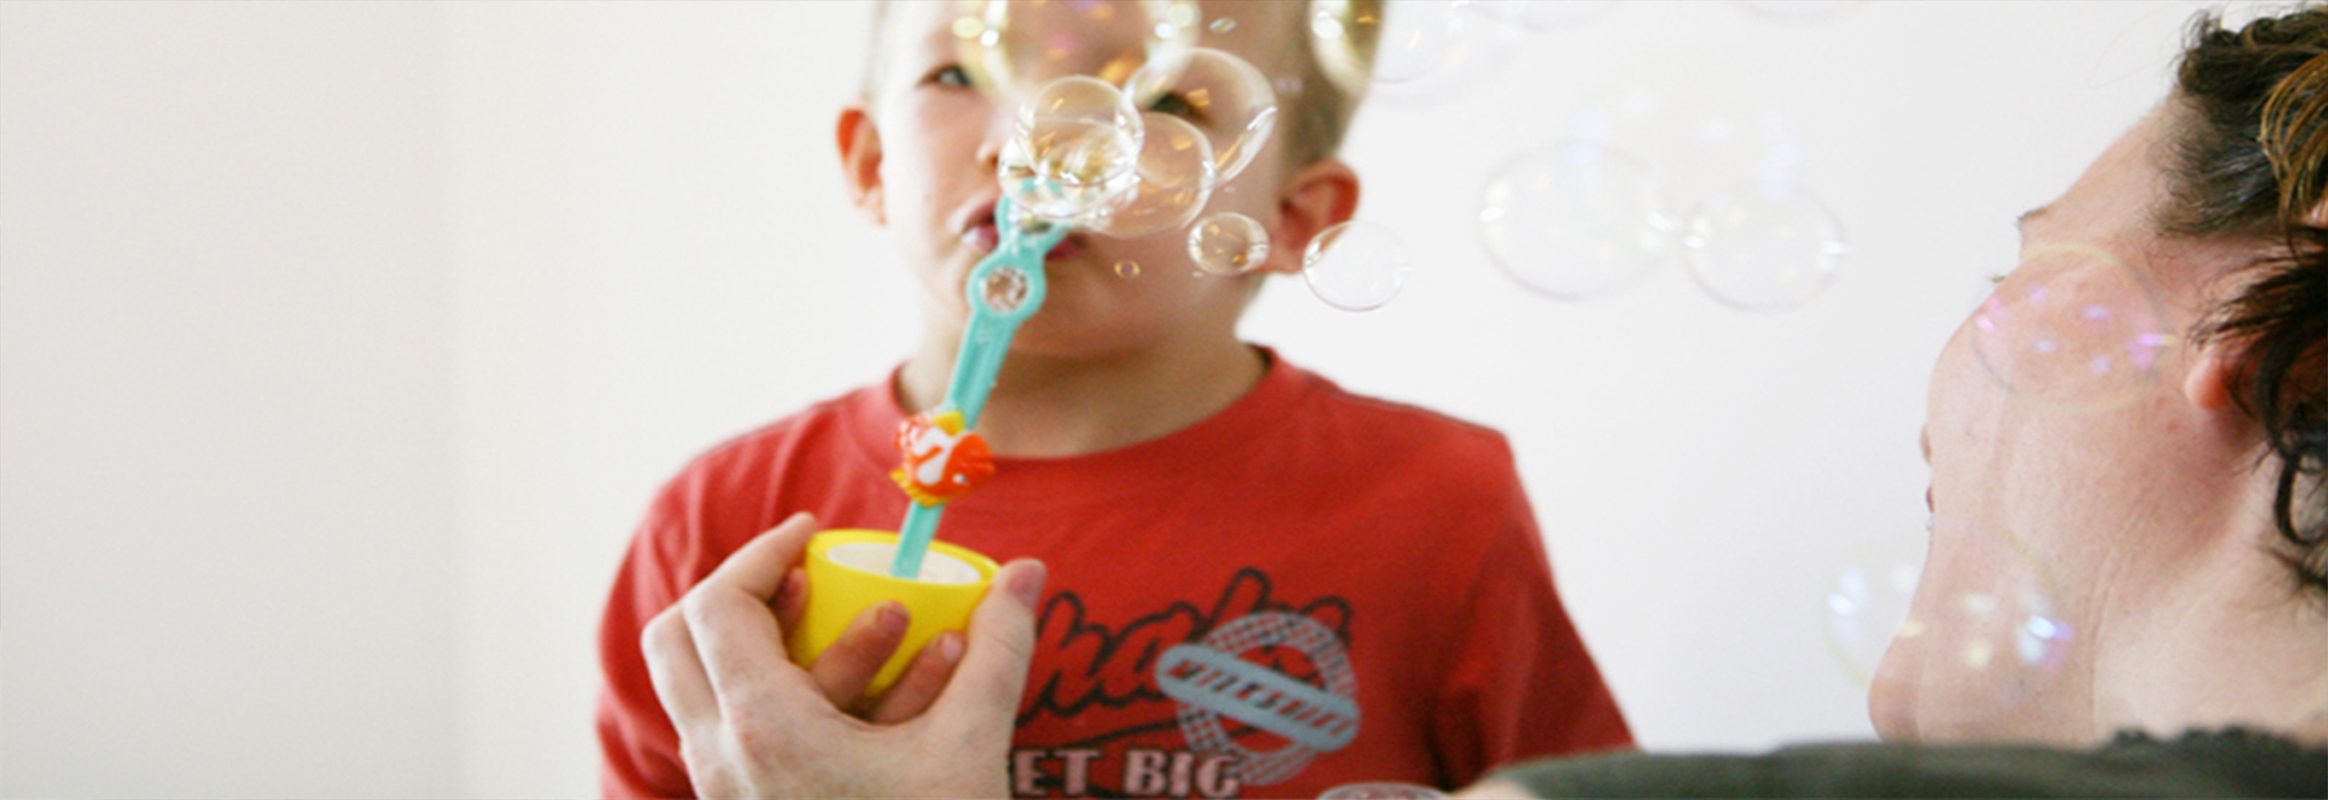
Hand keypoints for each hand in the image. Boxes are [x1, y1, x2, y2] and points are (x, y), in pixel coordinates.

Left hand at [641, 512, 1046, 798]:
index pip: (715, 605)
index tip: (817, 534)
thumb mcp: (971, 749)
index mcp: (762, 732)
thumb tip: (1028, 576)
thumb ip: (998, 653)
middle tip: (813, 576)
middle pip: (677, 640)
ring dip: (778, 645)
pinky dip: (789, 696)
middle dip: (742, 592)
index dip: (761, 553)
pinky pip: (740, 733)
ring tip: (878, 636)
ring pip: (707, 689)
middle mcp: (722, 760)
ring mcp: (726, 792)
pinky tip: (874, 701)